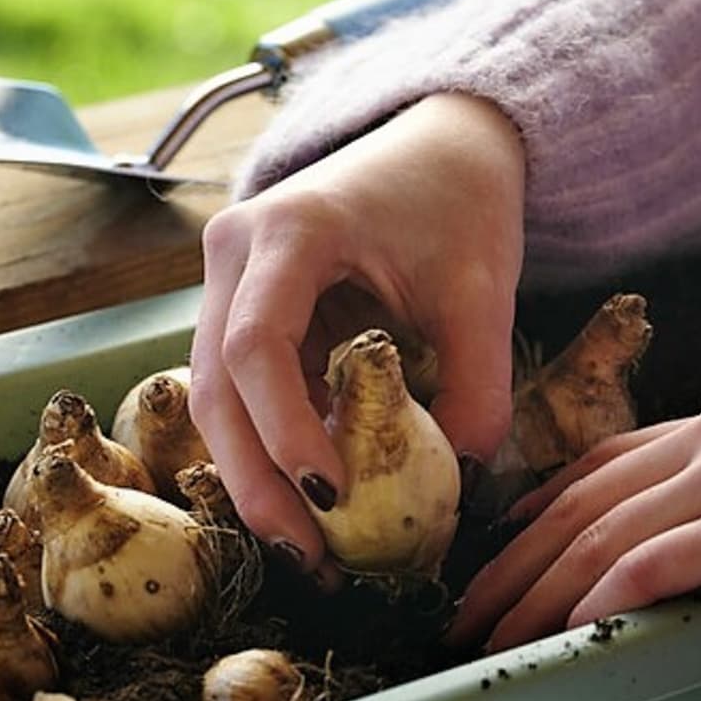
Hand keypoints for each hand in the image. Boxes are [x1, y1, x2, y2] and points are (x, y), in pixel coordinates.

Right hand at [188, 93, 526, 580]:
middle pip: (217, 383)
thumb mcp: (483, 288)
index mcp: (291, 228)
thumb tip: (461, 481)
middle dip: (257, 481)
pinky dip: (271, 447)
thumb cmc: (459, 200)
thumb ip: (478, 384)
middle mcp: (236, 248)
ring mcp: (229, 278)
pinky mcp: (241, 307)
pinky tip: (311, 501)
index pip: (257, 344)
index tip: (332, 494)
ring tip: (310, 550)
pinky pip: (241, 390)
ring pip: (216, 396)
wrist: (439, 143)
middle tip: (310, 557)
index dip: (284, 428)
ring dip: (257, 477)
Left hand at [447, 394, 700, 650]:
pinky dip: (607, 592)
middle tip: (472, 605)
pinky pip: (660, 559)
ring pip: (606, 529)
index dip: (545, 500)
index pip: (610, 457)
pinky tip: (575, 625)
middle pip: (587, 494)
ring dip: (541, 587)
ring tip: (498, 632)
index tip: (503, 541)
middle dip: (519, 555)